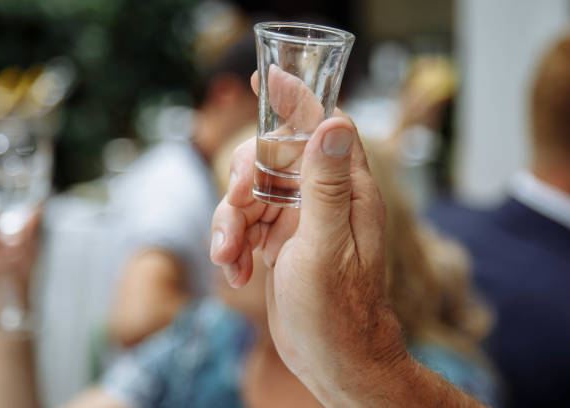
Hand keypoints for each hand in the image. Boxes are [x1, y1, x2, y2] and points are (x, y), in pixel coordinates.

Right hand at [210, 71, 406, 404]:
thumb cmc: (337, 310)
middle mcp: (323, 198)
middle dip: (245, 178)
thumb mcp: (326, 246)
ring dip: (231, 222)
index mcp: (346, 191)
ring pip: (252, 193)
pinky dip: (234, 244)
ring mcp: (299, 219)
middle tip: (237, 205)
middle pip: (273, 157)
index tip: (267, 78)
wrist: (333, 359)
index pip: (324, 126)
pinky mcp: (280, 241)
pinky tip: (239, 273)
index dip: (297, 101)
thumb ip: (327, 185)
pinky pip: (246, 225)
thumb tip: (334, 123)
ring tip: (231, 258)